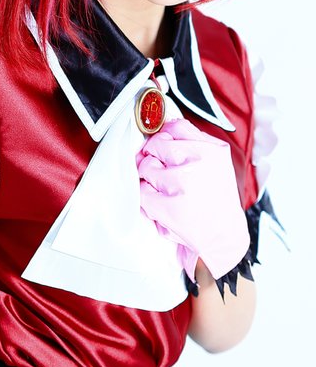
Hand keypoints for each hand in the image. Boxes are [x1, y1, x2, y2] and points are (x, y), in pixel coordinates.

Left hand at [136, 117, 249, 280]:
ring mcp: (184, 184)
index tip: (162, 149)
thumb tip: (162, 127)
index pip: (174, 127)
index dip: (162, 137)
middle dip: (154, 159)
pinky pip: (142, 193)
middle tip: (165, 176)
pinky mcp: (170, 206)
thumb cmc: (216, 201)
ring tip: (167, 193)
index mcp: (213, 150)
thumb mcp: (216, 165)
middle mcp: (200, 162)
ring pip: (145, 167)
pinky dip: (148, 201)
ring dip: (150, 181)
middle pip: (155, 145)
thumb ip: (193, 143)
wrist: (225, 239)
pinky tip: (163, 207)